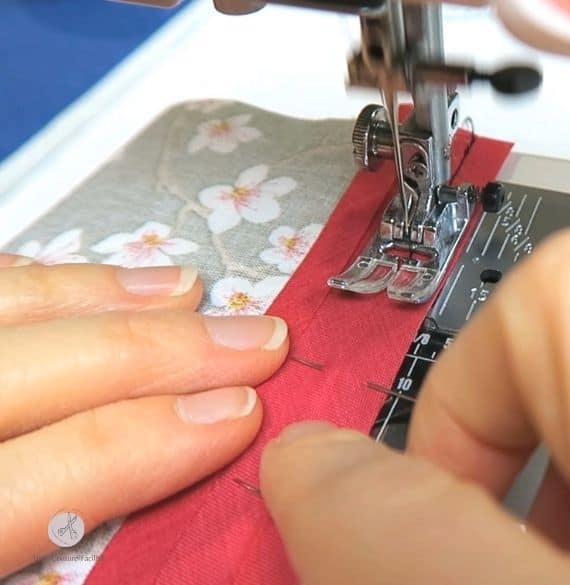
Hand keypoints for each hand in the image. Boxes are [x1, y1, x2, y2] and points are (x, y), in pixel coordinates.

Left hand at [0, 254, 287, 575]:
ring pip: (3, 310)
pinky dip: (23, 280)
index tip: (245, 412)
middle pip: (42, 370)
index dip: (163, 436)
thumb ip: (71, 529)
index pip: (59, 473)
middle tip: (258, 341)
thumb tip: (184, 472)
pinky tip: (63, 275)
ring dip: (101, 295)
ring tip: (183, 288)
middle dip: (168, 350)